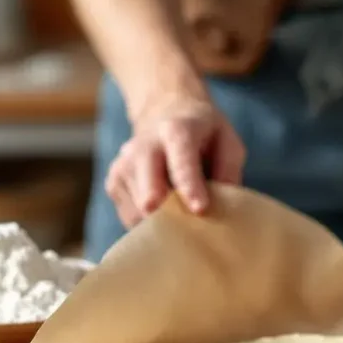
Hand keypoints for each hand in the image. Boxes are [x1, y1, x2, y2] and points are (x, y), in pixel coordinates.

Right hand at [105, 94, 245, 228]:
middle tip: (185, 230)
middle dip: (164, 212)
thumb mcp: (227, 141)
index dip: (190, 186)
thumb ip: (228, 172)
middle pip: (148, 187)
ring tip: (180, 209)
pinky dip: (149, 222)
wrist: (164, 113)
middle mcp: (144, 145)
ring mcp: (123, 165)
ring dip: (163, 220)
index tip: (200, 209)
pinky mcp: (113, 184)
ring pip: (140, 210)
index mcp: (177, 130)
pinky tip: (163, 208)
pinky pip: (131, 218)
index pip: (181, 160)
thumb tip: (224, 210)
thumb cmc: (202, 135)